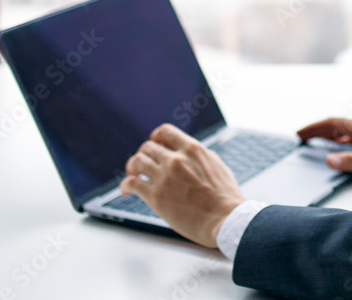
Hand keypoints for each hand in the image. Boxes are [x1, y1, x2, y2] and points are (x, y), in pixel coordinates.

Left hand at [120, 123, 244, 247]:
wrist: (225, 219)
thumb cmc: (226, 197)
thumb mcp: (217, 165)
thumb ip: (199, 157)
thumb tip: (188, 154)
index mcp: (193, 149)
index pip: (165, 131)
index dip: (157, 137)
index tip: (156, 145)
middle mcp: (176, 159)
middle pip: (148, 147)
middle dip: (144, 155)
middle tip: (144, 165)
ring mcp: (164, 177)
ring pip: (136, 161)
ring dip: (132, 168)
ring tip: (133, 175)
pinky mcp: (155, 197)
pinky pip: (131, 183)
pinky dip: (125, 185)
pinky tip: (127, 190)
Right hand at [297, 117, 351, 175]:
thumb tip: (329, 160)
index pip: (332, 124)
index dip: (314, 128)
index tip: (299, 134)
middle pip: (336, 126)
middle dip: (318, 132)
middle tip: (302, 139)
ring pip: (346, 132)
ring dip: (330, 137)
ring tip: (317, 145)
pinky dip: (343, 142)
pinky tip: (344, 151)